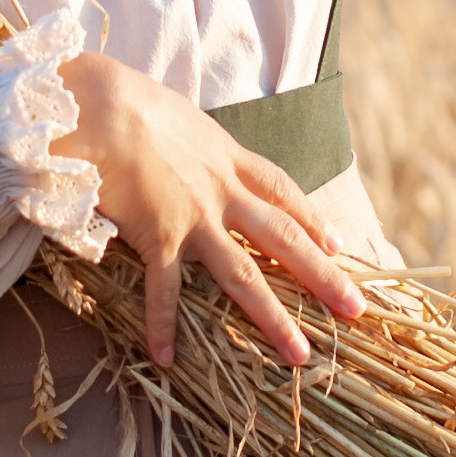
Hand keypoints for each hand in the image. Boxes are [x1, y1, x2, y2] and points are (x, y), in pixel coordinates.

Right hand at [53, 52, 367, 368]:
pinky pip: (164, 291)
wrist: (101, 106)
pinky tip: (166, 358)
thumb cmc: (125, 99)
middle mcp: (222, 190)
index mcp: (226, 156)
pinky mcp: (159, 237)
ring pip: (243, 275)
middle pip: (284, 238)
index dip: (311, 218)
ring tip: (299, 354)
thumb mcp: (174, 114)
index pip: (281, 191)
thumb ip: (187, 140)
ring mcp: (195, 217)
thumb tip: (180, 142)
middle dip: (323, 276)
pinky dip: (162, 325)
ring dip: (272, 317)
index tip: (336, 244)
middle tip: (354, 309)